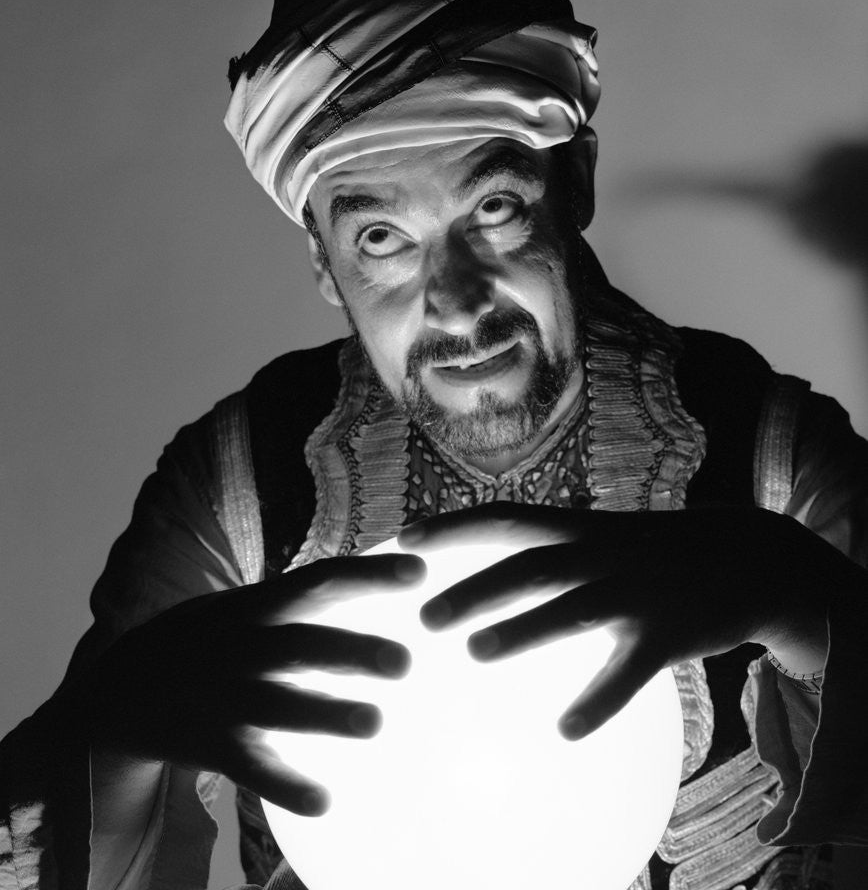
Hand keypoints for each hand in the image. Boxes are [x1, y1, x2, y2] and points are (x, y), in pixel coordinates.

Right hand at [77, 553, 424, 812]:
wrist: (116, 690)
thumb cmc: (206, 641)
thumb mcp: (241, 608)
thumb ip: (296, 600)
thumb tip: (372, 589)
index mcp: (254, 606)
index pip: (318, 581)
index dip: (366, 575)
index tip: (419, 573)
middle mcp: (239, 646)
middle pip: (299, 645)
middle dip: (349, 651)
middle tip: (404, 662)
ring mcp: (221, 696)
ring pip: (276, 706)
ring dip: (324, 715)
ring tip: (374, 723)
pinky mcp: (207, 743)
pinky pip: (248, 767)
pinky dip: (285, 784)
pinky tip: (325, 801)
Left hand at [399, 503, 834, 738]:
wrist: (750, 556)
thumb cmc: (661, 552)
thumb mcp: (609, 534)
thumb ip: (558, 545)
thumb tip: (498, 562)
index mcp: (582, 529)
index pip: (507, 518)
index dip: (456, 526)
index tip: (404, 538)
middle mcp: (603, 553)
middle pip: (530, 566)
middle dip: (476, 588)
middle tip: (424, 618)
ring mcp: (637, 591)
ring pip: (573, 608)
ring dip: (524, 629)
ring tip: (474, 654)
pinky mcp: (670, 632)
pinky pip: (630, 670)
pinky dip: (599, 699)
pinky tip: (566, 729)